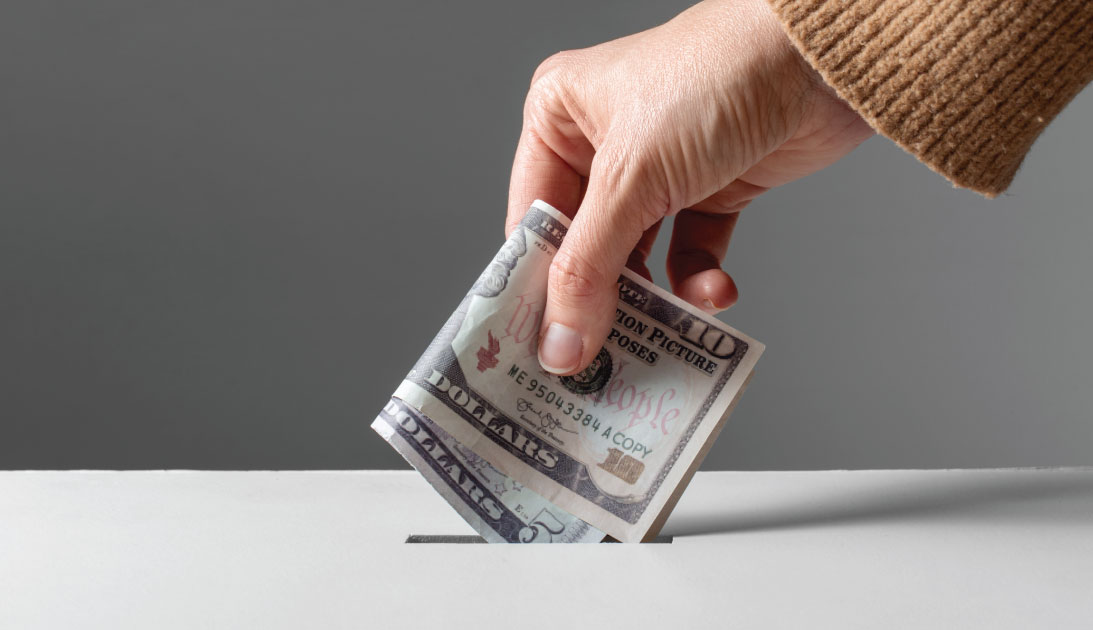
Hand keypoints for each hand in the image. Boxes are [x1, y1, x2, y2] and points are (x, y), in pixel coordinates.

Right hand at [507, 0, 872, 374]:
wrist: (819, 60)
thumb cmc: (713, 79)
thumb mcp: (631, 177)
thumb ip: (589, 268)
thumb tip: (558, 345)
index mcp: (559, 119)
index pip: (533, 220)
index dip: (534, 285)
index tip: (536, 348)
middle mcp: (602, 145)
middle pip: (584, 246)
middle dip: (598, 300)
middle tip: (596, 360)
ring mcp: (658, 171)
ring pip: (638, 257)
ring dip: (653, 297)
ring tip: (658, 336)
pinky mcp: (709, 189)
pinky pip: (689, 251)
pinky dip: (700, 277)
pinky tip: (715, 290)